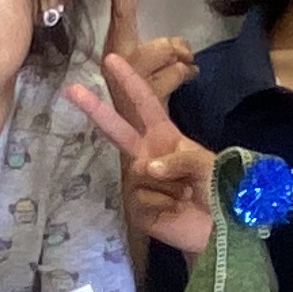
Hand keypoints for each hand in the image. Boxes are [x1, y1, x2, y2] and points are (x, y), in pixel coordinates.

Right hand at [65, 48, 213, 252]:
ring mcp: (138, 182)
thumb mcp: (209, 164)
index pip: (145, 105)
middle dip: (95, 109)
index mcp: (165, 137)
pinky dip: (164, 206)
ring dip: (170, 185)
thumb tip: (146, 168)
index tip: (112, 59)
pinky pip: (142, 198)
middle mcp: (147, 155)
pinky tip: (174, 212)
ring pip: (140, 171)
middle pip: (117, 129)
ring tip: (185, 197)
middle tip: (70, 88)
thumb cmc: (220, 191)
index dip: (131, 81)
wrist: (222, 231)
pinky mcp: (135, 208)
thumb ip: (180, 158)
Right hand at [96, 0, 194, 103]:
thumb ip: (166, 51)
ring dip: (181, 62)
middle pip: (131, 15)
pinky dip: (185, 77)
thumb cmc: (148, 101)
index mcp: (116, 47)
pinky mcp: (142, 91)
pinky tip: (178, 86)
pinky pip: (178, 71)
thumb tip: (183, 49)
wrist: (141, 143)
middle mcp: (115, 56)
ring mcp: (127, 73)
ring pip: (169, 47)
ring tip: (172, 78)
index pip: (122, 8)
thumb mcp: (157, 69)